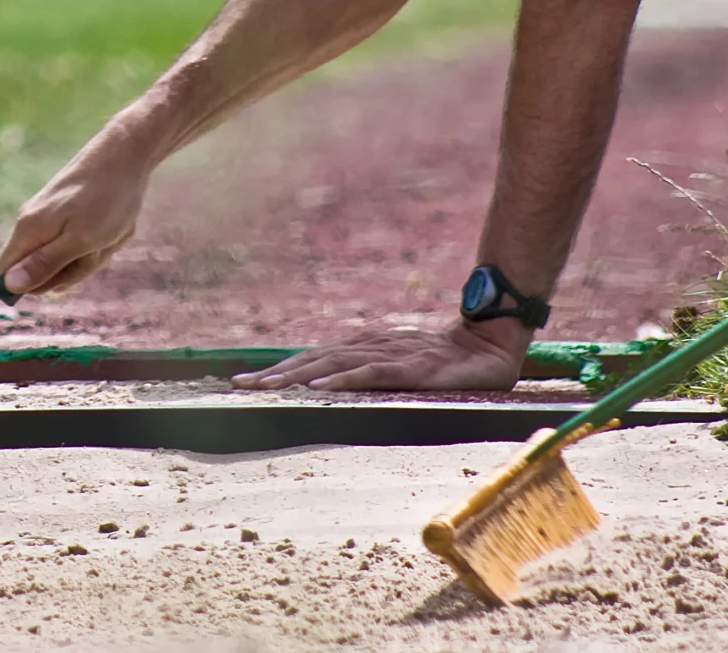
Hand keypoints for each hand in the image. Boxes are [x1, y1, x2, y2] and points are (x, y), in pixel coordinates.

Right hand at [0, 138, 152, 296]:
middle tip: (95, 249)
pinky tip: (111, 227)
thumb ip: (44, 265)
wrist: (125, 154)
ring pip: (66, 259)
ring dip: (92, 256)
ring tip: (107, 234)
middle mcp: (32, 224)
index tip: (63, 280)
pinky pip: (79, 244)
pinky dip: (99, 243)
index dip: (31, 288)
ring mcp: (50, 218)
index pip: (5, 275)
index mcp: (28, 230)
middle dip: (74, 270)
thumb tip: (9, 287)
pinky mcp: (67, 214)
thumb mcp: (80, 241)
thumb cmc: (106, 199)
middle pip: (42, 272)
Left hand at [231, 316, 529, 392]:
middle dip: (276, 374)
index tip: (244, 383)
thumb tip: (335, 386)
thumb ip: (370, 371)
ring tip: (267, 387)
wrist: (488, 340)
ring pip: (334, 364)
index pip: (313, 359)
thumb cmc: (444, 357)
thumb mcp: (400, 364)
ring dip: (298, 375)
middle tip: (239, 387)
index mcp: (364, 347)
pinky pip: (369, 373)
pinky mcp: (410, 367)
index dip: (279, 370)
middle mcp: (369, 346)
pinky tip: (320, 387)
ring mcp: (388, 354)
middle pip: (314, 360)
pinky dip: (342, 380)